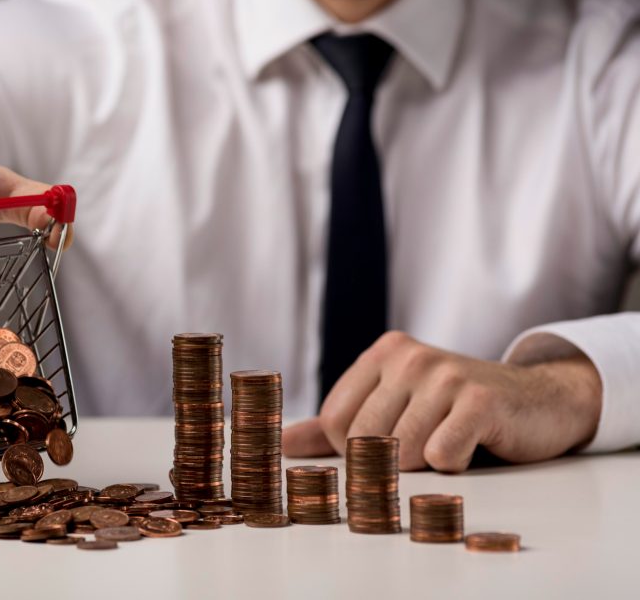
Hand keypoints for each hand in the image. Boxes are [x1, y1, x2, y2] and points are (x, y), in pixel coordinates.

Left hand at [282, 331, 601, 471]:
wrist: (538, 400)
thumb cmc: (457, 410)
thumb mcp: (395, 406)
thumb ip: (333, 426)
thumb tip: (278, 444)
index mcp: (384, 353)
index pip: (334, 422)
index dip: (355, 450)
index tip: (388, 444)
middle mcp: (410, 357)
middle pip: (364, 439)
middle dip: (390, 461)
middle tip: (424, 446)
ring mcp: (445, 375)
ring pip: (401, 452)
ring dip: (424, 465)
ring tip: (449, 441)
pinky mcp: (480, 401)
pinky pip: (440, 456)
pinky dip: (453, 464)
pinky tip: (472, 444)